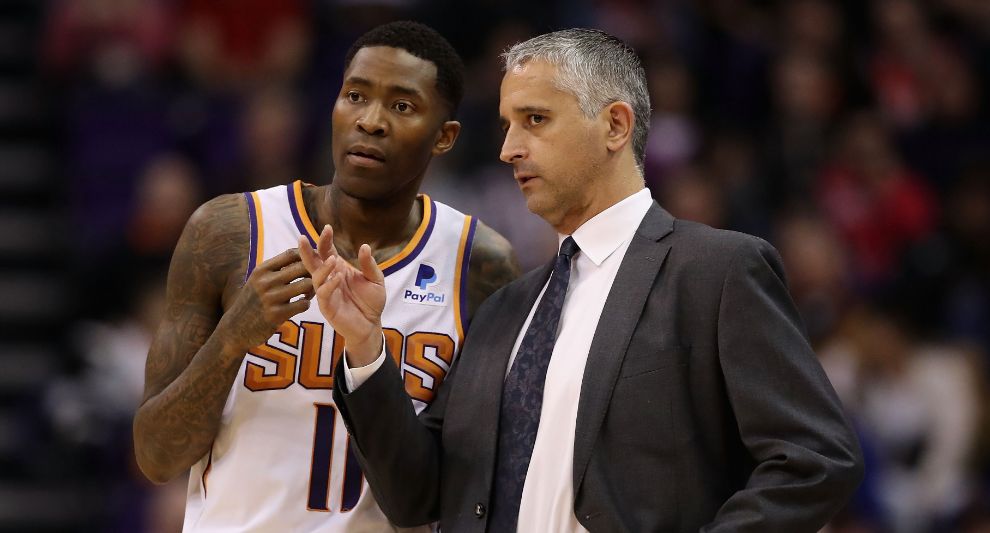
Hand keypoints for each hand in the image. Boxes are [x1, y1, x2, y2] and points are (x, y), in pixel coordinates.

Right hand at [215, 249, 313, 354]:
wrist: (235, 328)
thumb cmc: (252, 301)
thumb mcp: (258, 281)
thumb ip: (276, 269)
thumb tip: (301, 254)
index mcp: (262, 270)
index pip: (291, 254)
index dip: (307, 255)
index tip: (313, 262)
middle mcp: (266, 281)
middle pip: (302, 267)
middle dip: (313, 272)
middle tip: (316, 280)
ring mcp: (271, 298)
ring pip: (306, 284)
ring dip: (312, 289)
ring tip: (308, 293)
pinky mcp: (276, 315)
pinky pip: (303, 304)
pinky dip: (306, 303)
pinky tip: (302, 305)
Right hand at [299, 226, 384, 365]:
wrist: (372, 325)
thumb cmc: (371, 302)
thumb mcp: (375, 280)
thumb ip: (369, 264)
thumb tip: (364, 246)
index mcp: (338, 269)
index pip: (327, 252)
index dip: (325, 240)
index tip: (327, 228)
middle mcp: (329, 279)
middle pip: (313, 262)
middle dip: (307, 250)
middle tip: (302, 238)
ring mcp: (326, 293)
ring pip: (316, 277)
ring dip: (323, 268)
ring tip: (333, 259)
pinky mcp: (327, 307)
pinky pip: (323, 294)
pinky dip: (329, 284)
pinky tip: (338, 277)